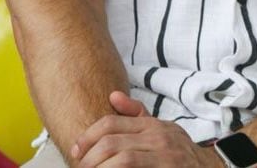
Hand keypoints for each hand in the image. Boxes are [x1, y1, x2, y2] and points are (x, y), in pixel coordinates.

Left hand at [71, 91, 220, 166]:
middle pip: (111, 143)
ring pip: (121, 160)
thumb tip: (113, 95)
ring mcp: (165, 157)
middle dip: (88, 159)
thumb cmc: (180, 153)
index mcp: (153, 126)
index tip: (76, 151)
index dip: (87, 137)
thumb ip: (137, 115)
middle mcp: (159, 138)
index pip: (111, 123)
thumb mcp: (162, 129)